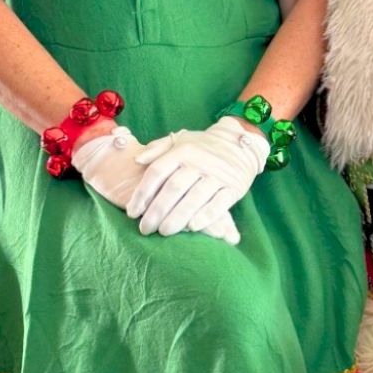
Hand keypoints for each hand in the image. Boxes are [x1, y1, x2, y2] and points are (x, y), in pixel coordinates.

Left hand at [72, 126, 239, 242]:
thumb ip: (157, 148)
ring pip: (194, 198)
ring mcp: (217, 175)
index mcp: (182, 151)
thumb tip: (137, 159)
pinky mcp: (233, 187)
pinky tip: (192, 227)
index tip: (132, 212)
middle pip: (173, 188)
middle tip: (145, 229)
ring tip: (164, 232)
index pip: (157, 172)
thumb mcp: (181, 140)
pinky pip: (219, 203)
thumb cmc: (203, 146)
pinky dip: (206, 216)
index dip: (142, 193)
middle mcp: (199, 162)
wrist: (239, 143)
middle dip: (156, 211)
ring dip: (177, 217)